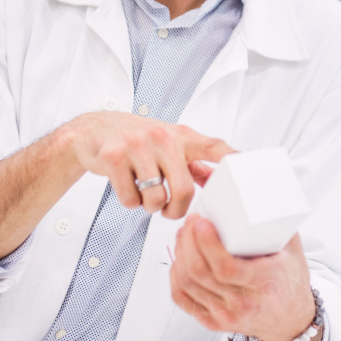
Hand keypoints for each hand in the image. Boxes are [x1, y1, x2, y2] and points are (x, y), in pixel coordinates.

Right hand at [65, 112, 233, 218]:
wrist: (94, 130)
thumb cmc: (137, 140)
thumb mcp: (169, 144)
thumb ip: (193, 162)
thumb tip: (218, 181)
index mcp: (181, 135)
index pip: (214, 147)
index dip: (231, 159)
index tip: (246, 169)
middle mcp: (163, 138)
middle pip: (184, 190)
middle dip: (177, 210)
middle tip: (169, 211)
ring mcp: (137, 146)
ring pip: (156, 199)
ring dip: (151, 207)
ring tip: (145, 195)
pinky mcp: (114, 158)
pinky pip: (130, 199)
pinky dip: (130, 203)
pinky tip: (128, 188)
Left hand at [170, 215, 314, 340]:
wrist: (291, 318)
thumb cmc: (290, 277)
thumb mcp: (291, 245)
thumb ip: (272, 217)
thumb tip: (253, 190)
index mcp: (264, 282)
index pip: (226, 268)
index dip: (206, 244)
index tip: (200, 222)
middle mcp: (244, 303)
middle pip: (200, 273)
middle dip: (187, 242)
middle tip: (189, 222)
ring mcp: (226, 316)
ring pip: (187, 284)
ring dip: (179, 255)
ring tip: (183, 235)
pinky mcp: (213, 322)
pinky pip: (182, 299)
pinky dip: (175, 275)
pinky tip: (179, 259)